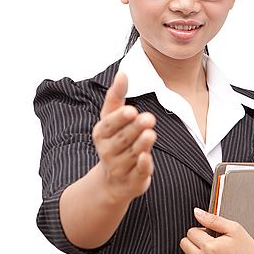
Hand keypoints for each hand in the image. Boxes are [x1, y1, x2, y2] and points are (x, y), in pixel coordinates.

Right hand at [92, 70, 156, 203]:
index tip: (132, 110)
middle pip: (122, 139)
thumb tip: (123, 72)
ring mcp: (120, 167)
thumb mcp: (111, 118)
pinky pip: (138, 173)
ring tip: (151, 133)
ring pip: (132, 155)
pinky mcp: (133, 180)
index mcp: (101, 133)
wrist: (113, 180)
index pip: (109, 125)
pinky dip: (142, 166)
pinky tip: (147, 157)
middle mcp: (108, 151)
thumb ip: (117, 96)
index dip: (120, 118)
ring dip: (141, 144)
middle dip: (134, 129)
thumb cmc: (115, 141)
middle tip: (148, 118)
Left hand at [179, 208, 253, 253]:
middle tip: (209, 243)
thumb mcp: (234, 229)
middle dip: (195, 241)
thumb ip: (212, 219)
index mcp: (210, 247)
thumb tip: (197, 212)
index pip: (190, 232)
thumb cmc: (248, 251)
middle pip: (184, 245)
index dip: (201, 230)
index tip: (210, 234)